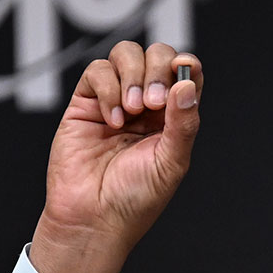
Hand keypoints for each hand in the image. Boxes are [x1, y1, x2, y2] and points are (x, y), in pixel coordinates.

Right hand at [28, 39, 197, 272]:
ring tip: (131, 110)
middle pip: (155, 55)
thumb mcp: (171, 163)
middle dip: (156, 69)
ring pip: (125, 54)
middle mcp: (145, 105)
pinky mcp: (85, 104)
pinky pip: (96, 72)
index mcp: (172, 118)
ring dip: (132, 75)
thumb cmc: (135, 199)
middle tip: (152, 102)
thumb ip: (183, 124)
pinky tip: (112, 120)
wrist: (94, 218)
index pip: (184, 74)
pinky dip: (108, 89)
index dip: (186, 66)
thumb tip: (186, 84)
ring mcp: (115, 101)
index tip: (183, 71)